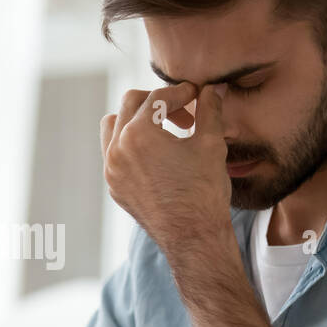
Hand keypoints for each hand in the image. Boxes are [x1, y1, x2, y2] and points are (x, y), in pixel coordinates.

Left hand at [100, 82, 233, 254]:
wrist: (193, 238)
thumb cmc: (204, 192)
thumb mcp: (211, 144)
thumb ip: (210, 110)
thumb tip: (214, 88)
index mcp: (138, 134)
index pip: (158, 97)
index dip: (182, 92)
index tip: (198, 95)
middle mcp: (117, 149)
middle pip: (131, 103)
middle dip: (159, 102)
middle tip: (184, 113)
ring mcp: (111, 169)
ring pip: (113, 126)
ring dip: (136, 119)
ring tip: (164, 129)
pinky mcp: (114, 186)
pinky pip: (113, 153)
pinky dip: (130, 143)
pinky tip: (156, 153)